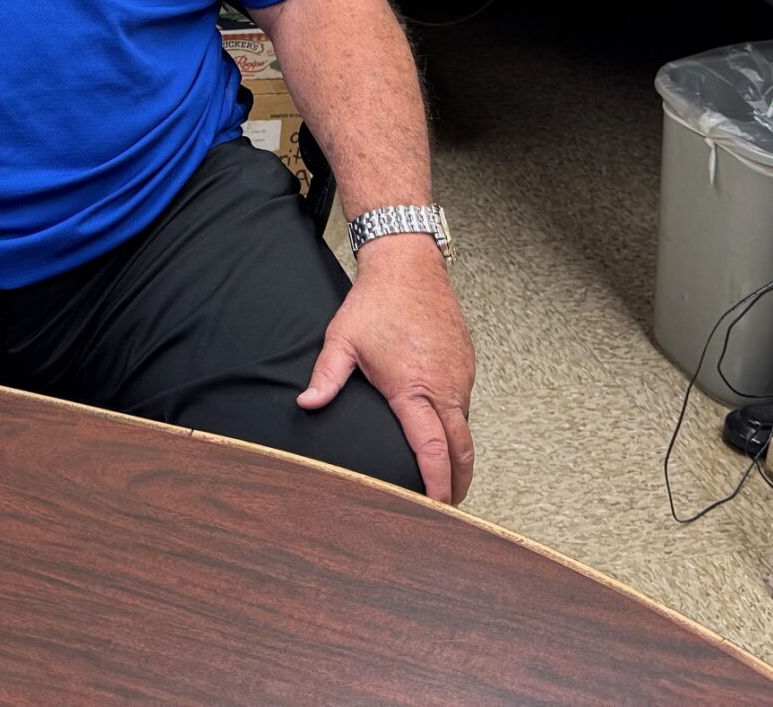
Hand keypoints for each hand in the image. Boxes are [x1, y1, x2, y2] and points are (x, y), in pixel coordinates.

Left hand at [298, 237, 476, 502]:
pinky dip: (459, 425)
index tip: (437, 507)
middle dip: (457, 483)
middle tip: (447, 507)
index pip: (432, 449)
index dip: (437, 484)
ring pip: (465, 427)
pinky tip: (445, 434)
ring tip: (446, 478)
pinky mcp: (466, 364)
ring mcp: (460, 375)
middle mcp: (444, 385)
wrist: (409, 265)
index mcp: (414, 388)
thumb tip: (306, 404)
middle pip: (461, 449)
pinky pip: (465, 404)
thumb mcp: (343, 340)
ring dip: (458, 455)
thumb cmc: (376, 302)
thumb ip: (326, 377)